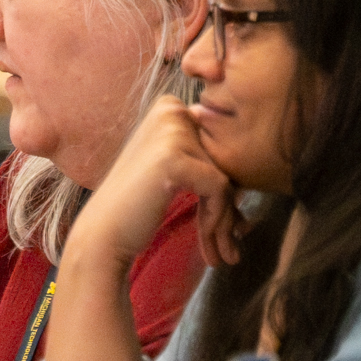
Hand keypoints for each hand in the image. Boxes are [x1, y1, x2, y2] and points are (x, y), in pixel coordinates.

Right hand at [68, 94, 243, 275]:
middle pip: (224, 160)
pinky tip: (207, 240)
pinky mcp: (173, 157)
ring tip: (224, 253)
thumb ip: (211, 166)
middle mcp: (170, 109)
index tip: (227, 227)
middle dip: (229, 207)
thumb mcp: (178, 175)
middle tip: (229, 247)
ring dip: (226, 218)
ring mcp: (170, 131)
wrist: (104, 235)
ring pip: (225, 176)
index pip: (219, 144)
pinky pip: (219, 187)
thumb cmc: (138, 208)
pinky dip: (217, 218)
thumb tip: (257, 175)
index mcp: (170, 107)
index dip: (225, 187)